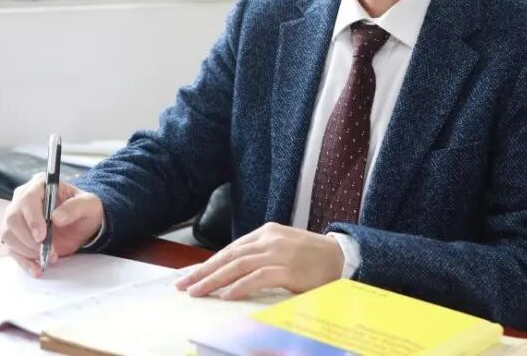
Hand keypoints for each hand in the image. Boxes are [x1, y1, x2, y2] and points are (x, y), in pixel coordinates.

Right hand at [0, 173, 104, 277]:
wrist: (83, 223)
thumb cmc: (85, 209)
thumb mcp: (89, 205)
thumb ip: (75, 207)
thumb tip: (56, 217)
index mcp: (40, 185)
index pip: (27, 199)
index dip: (32, 219)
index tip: (42, 236)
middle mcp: (23, 199)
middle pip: (12, 219)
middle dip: (30, 240)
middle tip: (49, 251)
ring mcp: (16, 217)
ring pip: (8, 235)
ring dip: (27, 251)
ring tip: (50, 258)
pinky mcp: (16, 235)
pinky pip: (12, 249)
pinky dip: (23, 261)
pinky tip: (37, 269)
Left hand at [175, 222, 343, 298]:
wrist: (342, 258)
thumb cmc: (312, 257)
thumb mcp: (283, 248)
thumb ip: (260, 254)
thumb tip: (230, 271)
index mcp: (267, 232)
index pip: (231, 248)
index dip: (209, 263)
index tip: (191, 275)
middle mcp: (270, 239)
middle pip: (229, 256)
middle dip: (204, 271)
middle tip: (184, 285)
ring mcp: (280, 253)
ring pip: (238, 266)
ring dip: (214, 280)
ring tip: (198, 292)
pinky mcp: (289, 270)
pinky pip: (258, 278)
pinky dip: (240, 286)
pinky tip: (226, 295)